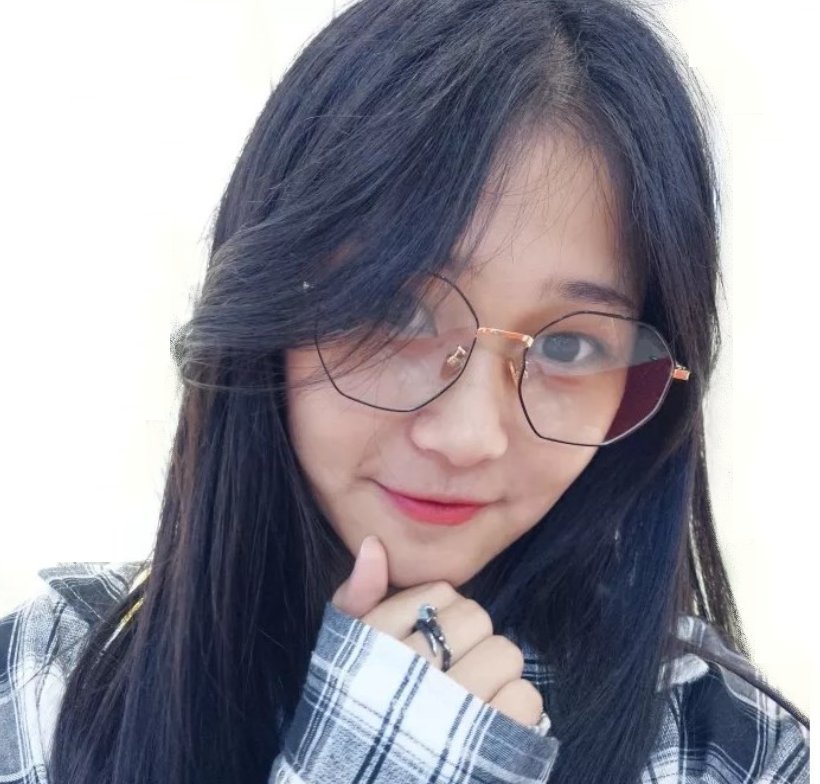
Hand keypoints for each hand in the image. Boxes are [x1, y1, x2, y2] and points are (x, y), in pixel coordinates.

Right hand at [332, 535, 543, 728]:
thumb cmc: (353, 717)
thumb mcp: (341, 656)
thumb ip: (356, 598)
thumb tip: (373, 545)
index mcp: (373, 650)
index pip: (438, 594)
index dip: (440, 613)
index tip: (427, 643)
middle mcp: (411, 677)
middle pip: (477, 617)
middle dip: (470, 640)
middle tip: (453, 671)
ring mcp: (451, 716)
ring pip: (506, 654)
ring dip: (496, 676)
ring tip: (472, 700)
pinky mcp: (485, 752)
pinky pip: (526, 700)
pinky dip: (516, 710)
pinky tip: (489, 725)